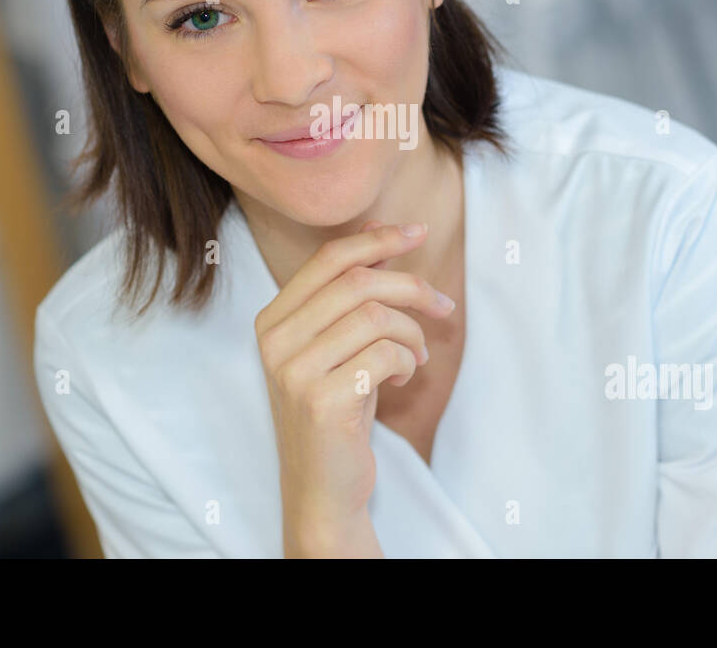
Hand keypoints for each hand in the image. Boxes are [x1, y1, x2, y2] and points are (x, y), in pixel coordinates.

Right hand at [254, 220, 456, 554]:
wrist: (322, 485)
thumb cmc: (337, 406)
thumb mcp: (338, 343)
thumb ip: (350, 291)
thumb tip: (380, 230)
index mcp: (273, 319)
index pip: (329, 259)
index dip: (378, 240)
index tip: (419, 231)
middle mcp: (276, 341)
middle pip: (358, 282)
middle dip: (411, 287)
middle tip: (442, 306)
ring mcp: (295, 372)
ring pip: (375, 317)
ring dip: (412, 333)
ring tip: (417, 354)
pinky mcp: (322, 401)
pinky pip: (384, 355)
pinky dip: (408, 360)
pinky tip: (404, 376)